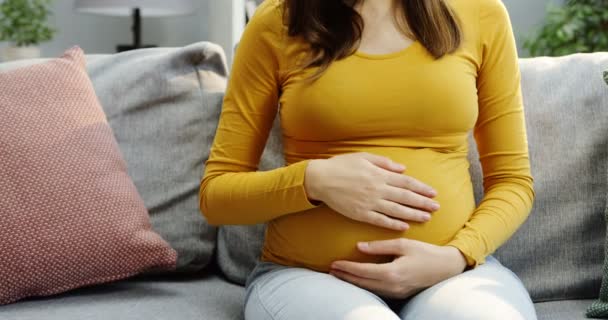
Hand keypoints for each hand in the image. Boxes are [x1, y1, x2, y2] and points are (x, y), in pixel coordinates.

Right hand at [304, 152, 439, 230]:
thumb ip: (384, 163)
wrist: (320, 179)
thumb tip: (402, 169)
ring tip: (426, 218)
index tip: (433, 193)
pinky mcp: (360, 214)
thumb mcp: (364, 157)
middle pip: (405, 198)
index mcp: (379, 174)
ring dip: (413, 215)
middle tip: (437, 208)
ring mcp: (369, 203)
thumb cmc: (341, 165)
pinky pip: (380, 221)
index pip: (406, 182)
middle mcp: (377, 189)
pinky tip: (404, 227)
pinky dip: (393, 224)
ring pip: (396, 211)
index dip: (421, 188)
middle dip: (423, 203)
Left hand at [329, 239, 467, 298]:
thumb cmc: (426, 252)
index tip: (334, 263)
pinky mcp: (400, 294)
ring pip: (368, 289)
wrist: (446, 267)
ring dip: (353, 282)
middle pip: (362, 283)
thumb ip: (380, 246)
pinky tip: (358, 279)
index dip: (347, 267)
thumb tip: (359, 247)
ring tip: (340, 274)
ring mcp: (396, 292)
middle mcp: (393, 286)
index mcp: (392, 272)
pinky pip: (377, 291)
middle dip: (345, 276)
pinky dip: (365, 285)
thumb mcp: (403, 244)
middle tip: (331, 270)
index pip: (363, 271)